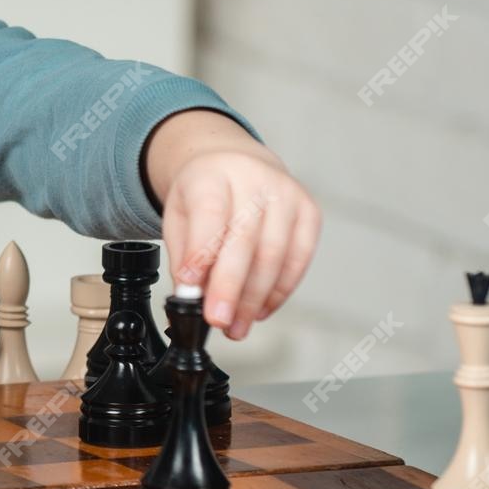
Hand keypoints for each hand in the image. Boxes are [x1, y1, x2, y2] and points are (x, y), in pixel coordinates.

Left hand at [145, 111, 319, 339]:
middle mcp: (254, 179)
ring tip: (237, 325)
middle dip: (230, 287)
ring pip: (274, 255)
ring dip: (255, 299)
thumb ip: (183, 254)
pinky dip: (279, 291)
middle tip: (218, 320)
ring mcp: (287, 194)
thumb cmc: (204, 193)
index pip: (209, 213)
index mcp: (212, 174)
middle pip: (245, 240)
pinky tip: (261, 309)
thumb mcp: (178, 214)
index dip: (201, 252)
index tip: (190, 287)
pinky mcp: (309, 212)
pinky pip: (298, 259)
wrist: (234, 164)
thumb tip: (190, 295)